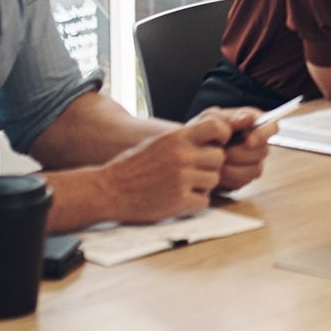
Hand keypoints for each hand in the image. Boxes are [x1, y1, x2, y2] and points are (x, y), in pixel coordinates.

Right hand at [101, 114, 230, 222]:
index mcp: (177, 138)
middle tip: (195, 172)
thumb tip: (210, 138)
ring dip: (203, 185)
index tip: (214, 145)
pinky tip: (180, 199)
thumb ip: (183, 139)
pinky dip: (195, 203)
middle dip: (210, 166)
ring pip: (214, 180)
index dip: (221, 136)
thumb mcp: (158, 142)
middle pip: (219, 158)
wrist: (108, 189)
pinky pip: (204, 201)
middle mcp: (182, 155)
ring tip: (185, 186)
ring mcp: (181, 179)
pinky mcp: (178, 201)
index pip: (217, 127)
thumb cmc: (131, 166)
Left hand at [205, 107, 272, 194]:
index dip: (264, 134)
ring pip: (254, 170)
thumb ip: (229, 118)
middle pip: (263, 151)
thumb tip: (249, 118)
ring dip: (233, 168)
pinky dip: (227, 179)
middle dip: (241, 154)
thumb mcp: (210, 119)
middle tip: (222, 153)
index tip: (248, 141)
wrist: (185, 153)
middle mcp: (257, 144)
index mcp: (252, 124)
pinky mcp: (243, 179)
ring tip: (216, 163)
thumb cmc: (199, 131)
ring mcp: (252, 163)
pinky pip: (242, 182)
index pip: (272, 127)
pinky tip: (216, 172)